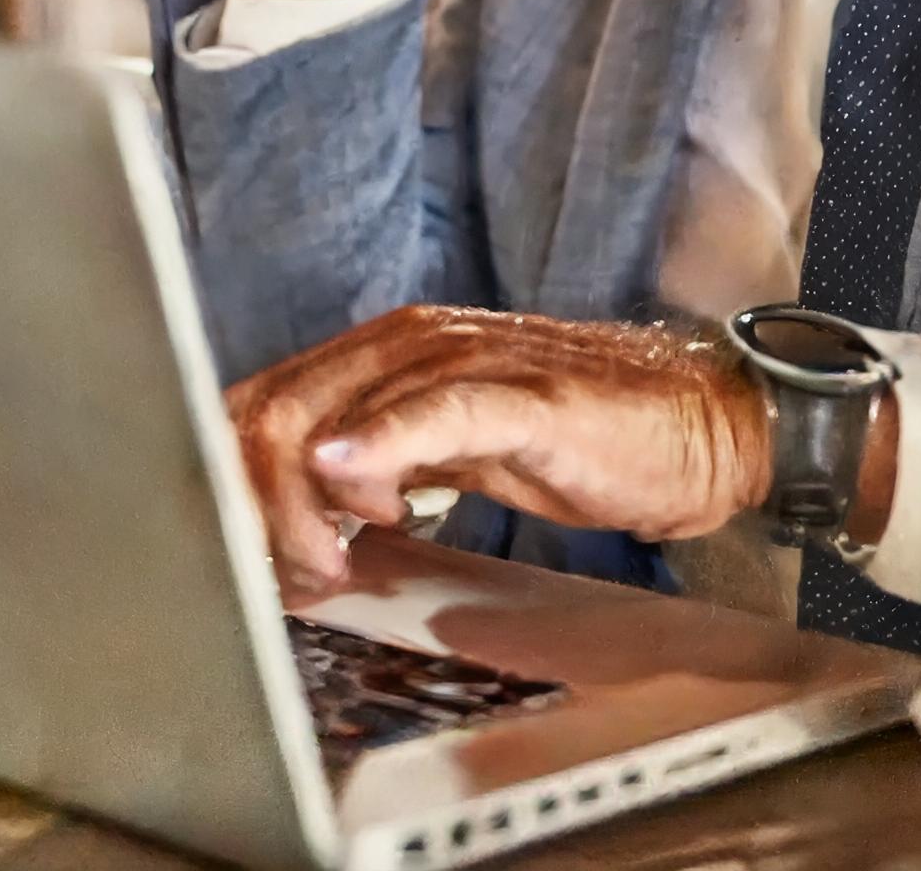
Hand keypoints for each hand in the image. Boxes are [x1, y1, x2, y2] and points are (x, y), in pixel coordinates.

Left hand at [223, 306, 772, 602]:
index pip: (258, 403)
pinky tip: (354, 480)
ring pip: (337, 416)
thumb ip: (369, 468)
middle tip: (291, 579)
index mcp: (384, 353)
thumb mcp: (448, 453)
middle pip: (275, 412)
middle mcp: (410, 340)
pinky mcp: (525, 396)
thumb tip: (284, 519)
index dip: (226, 484)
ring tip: (327, 567)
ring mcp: (467, 360)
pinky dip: (383, 444)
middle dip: (254, 510)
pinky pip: (438, 410)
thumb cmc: (573, 440)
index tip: (239, 560)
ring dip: (306, 508)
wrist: (694, 422)